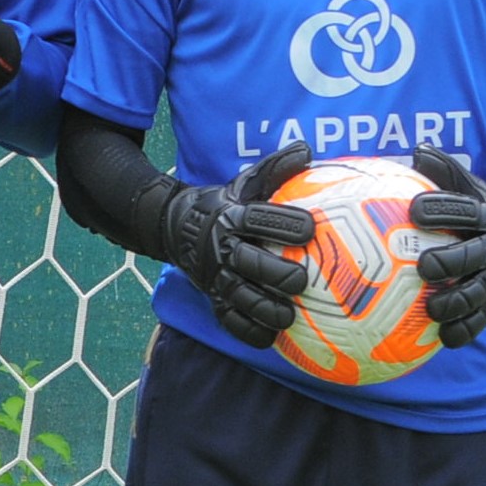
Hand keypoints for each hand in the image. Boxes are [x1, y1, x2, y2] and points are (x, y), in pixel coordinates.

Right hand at [157, 141, 316, 349]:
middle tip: (301, 281)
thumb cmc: (225, 203)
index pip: (261, 220)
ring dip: (266, 309)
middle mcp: (222, 248)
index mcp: (233, 217)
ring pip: (241, 297)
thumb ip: (276, 169)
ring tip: (289, 315)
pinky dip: (249, 331)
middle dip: (278, 274)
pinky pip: (230, 321)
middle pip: (251, 264)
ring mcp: (215, 277)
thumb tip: (308, 149)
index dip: (286, 226)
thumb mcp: (245, 182)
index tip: (309, 230)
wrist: (176, 227)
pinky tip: (270, 336)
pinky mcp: (212, 298)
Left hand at [410, 146, 485, 348]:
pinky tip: (442, 337)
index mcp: (485, 216)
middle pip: (470, 256)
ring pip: (476, 294)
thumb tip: (417, 149)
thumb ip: (445, 172)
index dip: (439, 209)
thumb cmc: (485, 210)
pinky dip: (463, 331)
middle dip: (446, 261)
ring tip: (430, 306)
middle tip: (424, 264)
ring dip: (453, 302)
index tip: (415, 210)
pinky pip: (481, 321)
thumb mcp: (472, 188)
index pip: (461, 210)